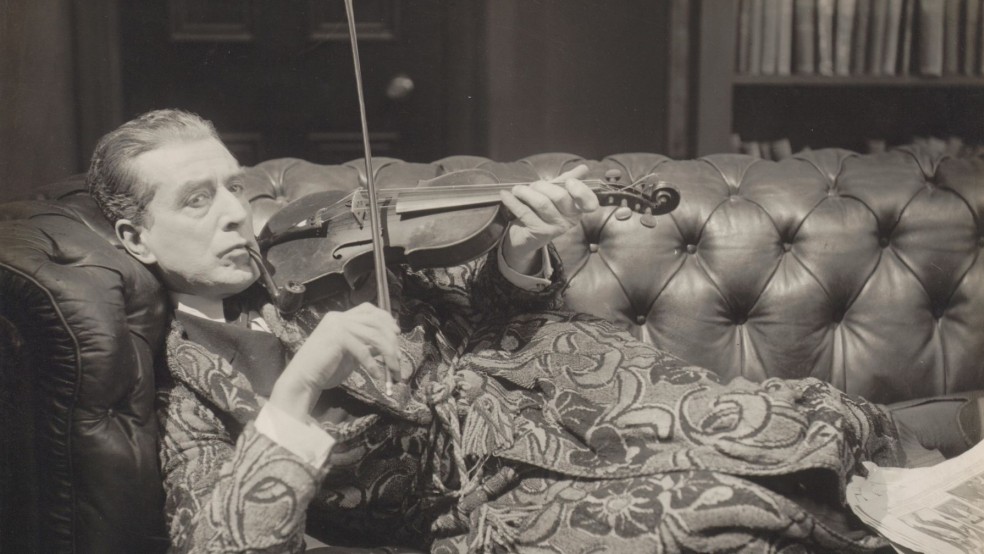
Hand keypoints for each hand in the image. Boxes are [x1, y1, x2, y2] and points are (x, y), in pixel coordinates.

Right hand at [269, 302, 405, 419]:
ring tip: (394, 370)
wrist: (303, 379)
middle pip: (376, 321)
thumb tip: (389, 344)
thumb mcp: (351, 354)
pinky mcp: (337, 338)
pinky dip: (373, 365)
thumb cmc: (325, 369)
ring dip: (389, 354)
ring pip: (374, 335)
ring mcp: (337, 326)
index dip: (385, 319)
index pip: (368, 309)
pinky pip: (363, 350)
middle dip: (392, 340)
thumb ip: (366, 345)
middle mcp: (339, 317)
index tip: (397, 333)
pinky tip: (377, 376)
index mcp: (340, 318)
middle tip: (399, 359)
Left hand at [499, 164, 598, 274]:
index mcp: (577, 210)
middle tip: (531, 186)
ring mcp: (554, 228)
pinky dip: (513, 201)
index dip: (581, 190)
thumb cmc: (541, 213)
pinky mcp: (538, 233)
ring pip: (542, 203)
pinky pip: (525, 212)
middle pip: (559, 196)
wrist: (525, 238)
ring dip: (526, 192)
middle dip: (542, 185)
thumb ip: (567, 181)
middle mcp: (569, 221)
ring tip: (517, 189)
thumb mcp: (554, 195)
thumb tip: (584, 168)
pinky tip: (506, 195)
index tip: (569, 182)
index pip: (588, 202)